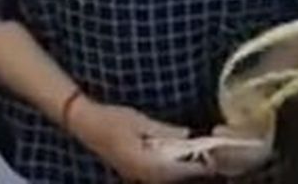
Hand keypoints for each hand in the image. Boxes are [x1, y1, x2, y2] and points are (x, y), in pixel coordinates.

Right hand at [68, 100, 200, 182]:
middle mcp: (142, 174)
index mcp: (146, 162)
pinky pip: (157, 175)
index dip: (199, 165)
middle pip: (175, 177)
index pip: (180, 169)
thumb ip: (165, 131)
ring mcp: (137, 175)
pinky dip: (169, 168)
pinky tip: (174, 158)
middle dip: (191, 168)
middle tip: (208, 156)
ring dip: (180, 169)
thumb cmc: (111, 119)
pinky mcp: (133, 172)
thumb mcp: (140, 121)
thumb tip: (189, 136)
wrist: (84, 124)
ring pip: (166, 177)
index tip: (213, 157)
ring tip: (195, 157)